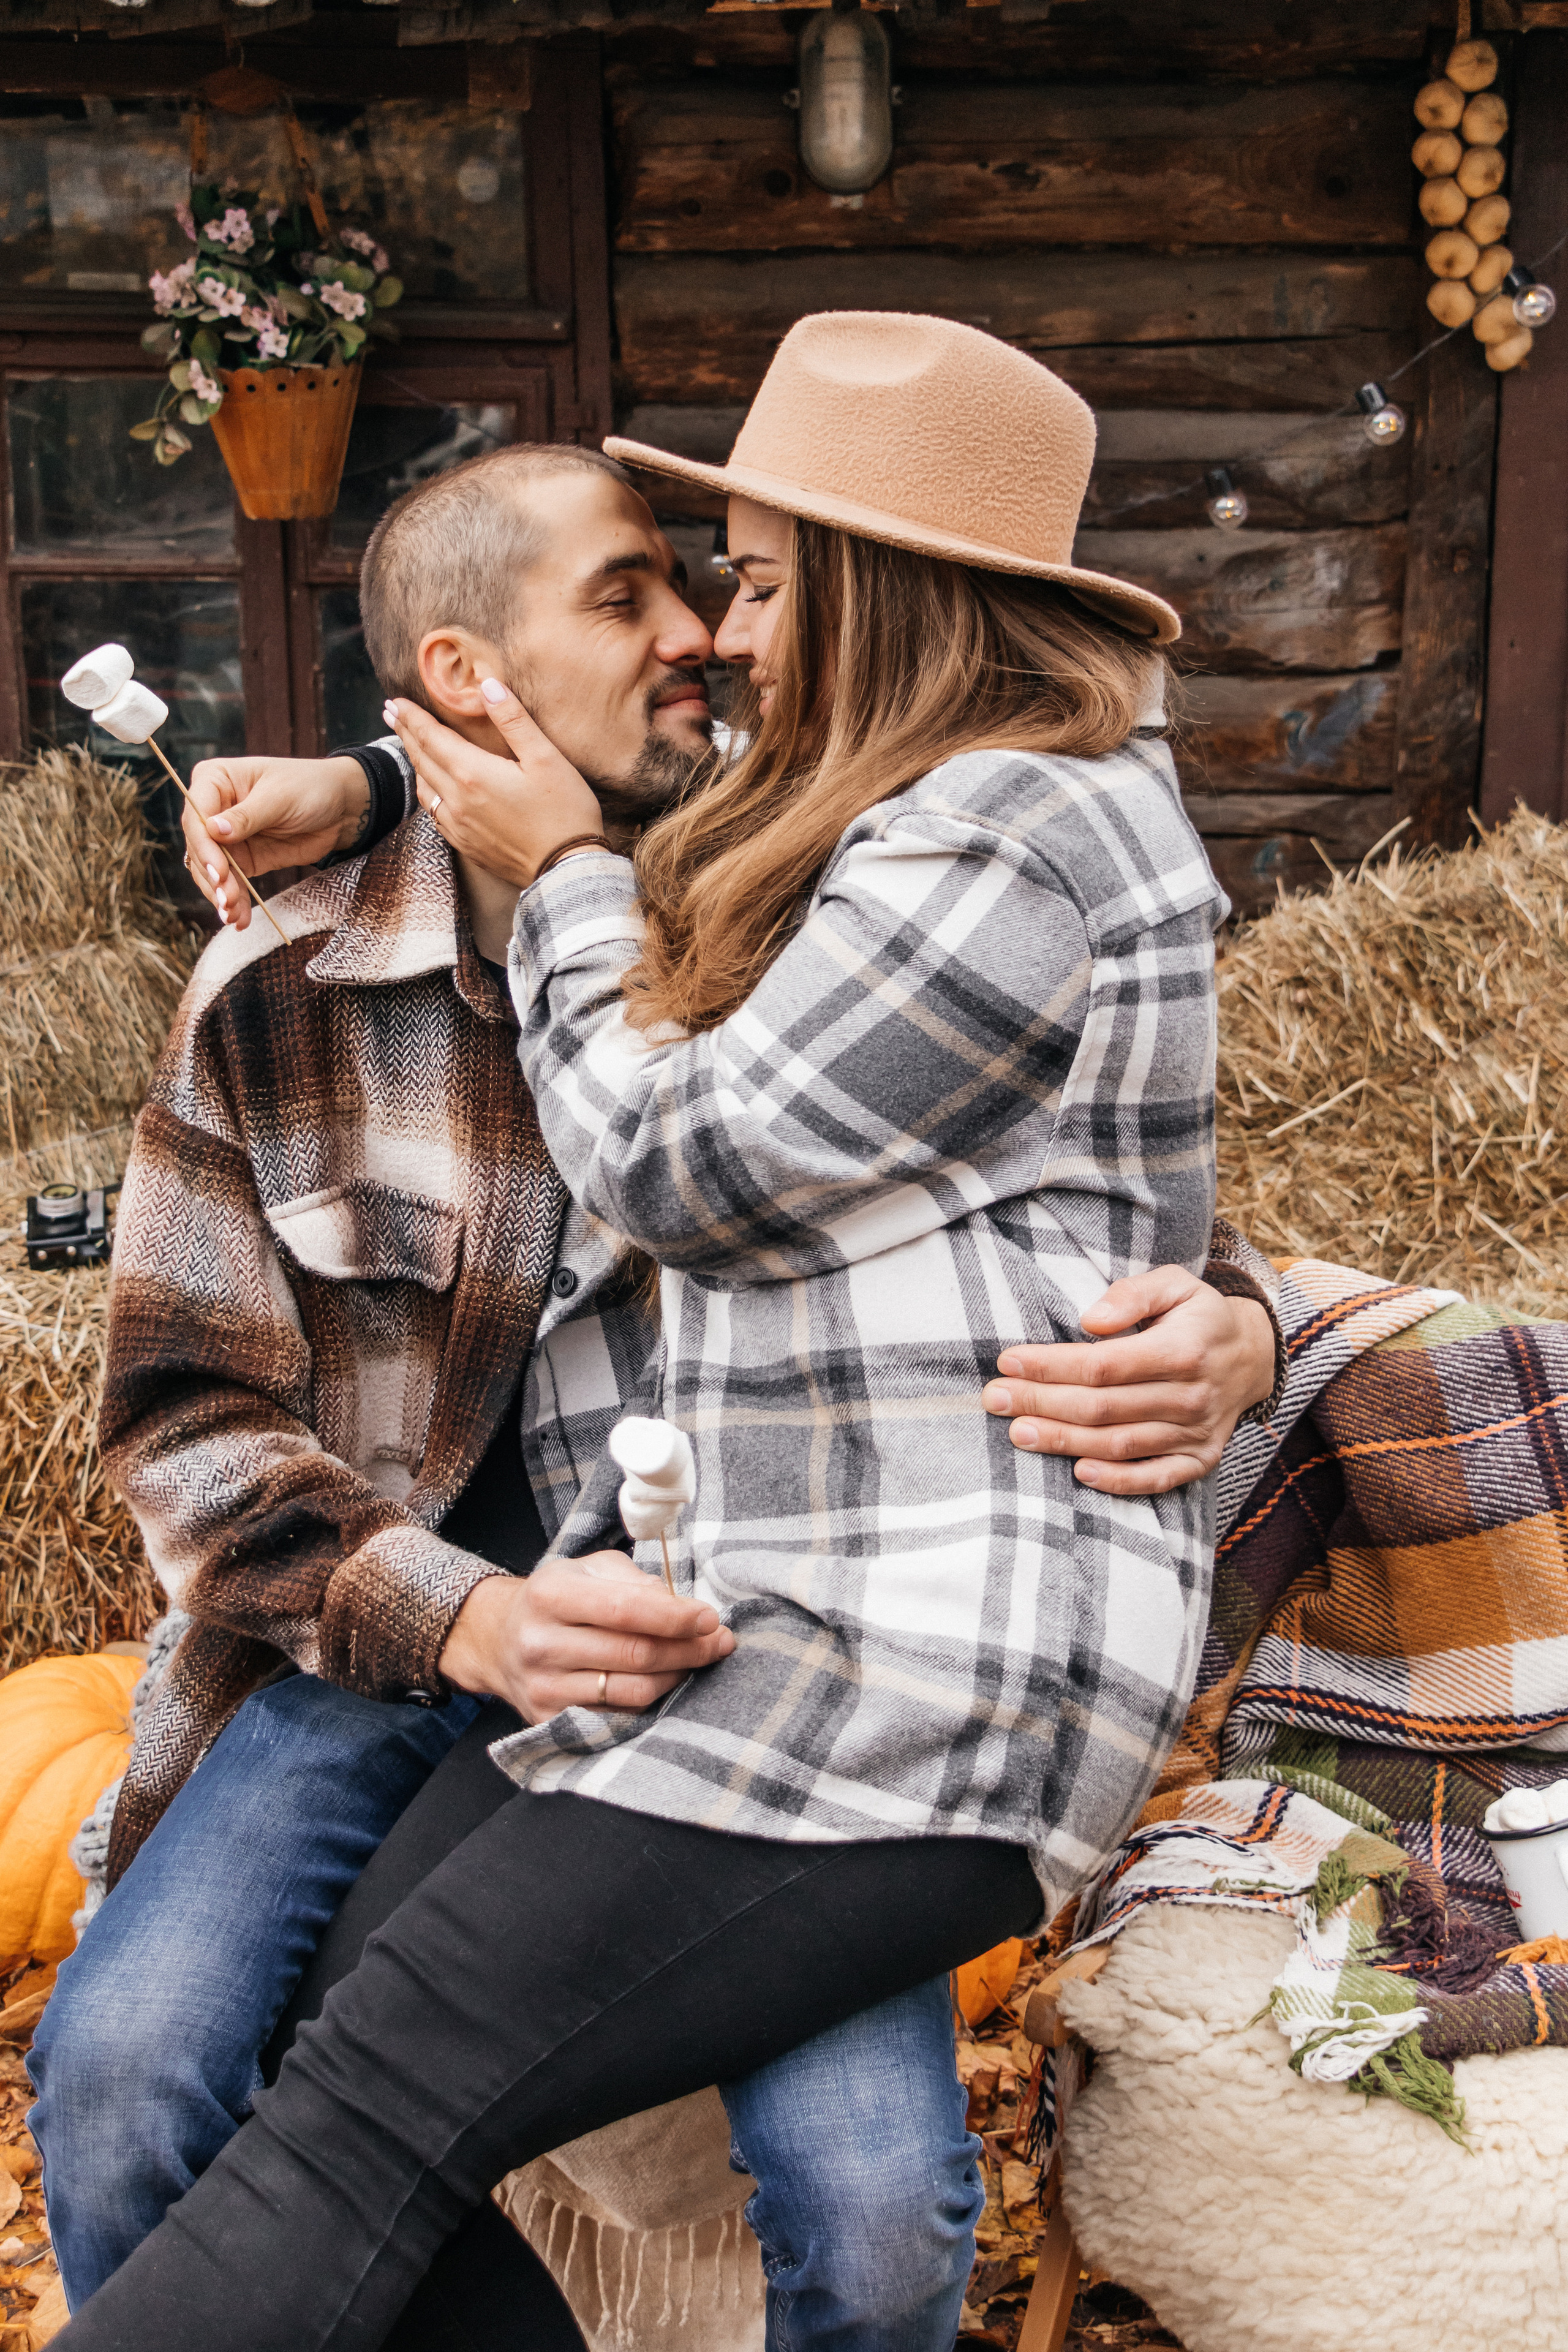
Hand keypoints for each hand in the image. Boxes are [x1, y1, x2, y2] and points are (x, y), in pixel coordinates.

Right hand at [182, 755, 370, 929]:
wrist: (340, 808)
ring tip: (233, 916)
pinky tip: (239, 919)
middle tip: (227, 900)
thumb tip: (213, 830)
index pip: (196, 817)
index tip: (219, 871)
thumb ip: (246, 816)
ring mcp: (226, 837)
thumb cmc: (309, 787)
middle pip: (199, 848)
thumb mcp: (279, 797)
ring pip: (209, 870)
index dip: (204, 847)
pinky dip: (234, 902)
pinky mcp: (243, 859)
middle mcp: (213, 808)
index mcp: (214, 780)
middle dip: (212, 877)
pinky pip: (231, 883)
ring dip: (220, 895)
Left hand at [386, 682, 605, 887]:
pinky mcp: (466, 844)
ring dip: (414, 762)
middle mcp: (457, 800)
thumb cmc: (564, 812)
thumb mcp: (546, 758)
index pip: (431, 737)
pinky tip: (431, 788)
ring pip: (424, 788)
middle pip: (421, 759)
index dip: (411, 717)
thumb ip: (513, 720)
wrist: (566, 870)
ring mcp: (458, 825)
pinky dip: (427, 792)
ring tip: (408, 745)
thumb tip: (488, 685)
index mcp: (473, 773)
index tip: (395, 702)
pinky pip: (434, 813)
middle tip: (389, 713)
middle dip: (405, 733)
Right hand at [438, 1550, 735, 1720]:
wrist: (498, 1639)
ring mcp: (543, 1688)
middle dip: (689, 1649)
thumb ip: (635, 1582)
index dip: (676, 1617)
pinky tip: (666, 1682)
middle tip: (720, 1642)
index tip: (711, 1618)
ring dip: (677, 1677)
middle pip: (635, 1654)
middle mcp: (541, 1644)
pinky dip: (651, 1701)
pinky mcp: (549, 1721)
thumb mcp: (589, 1570)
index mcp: (550, 1595)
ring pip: (632, 1692)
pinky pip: (617, 1717)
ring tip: (698, 1660)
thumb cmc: (557, 1598)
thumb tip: (682, 1607)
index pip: (626, 1610)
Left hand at [982, 1270, 1277, 1496]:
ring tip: (1018, 1433)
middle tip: (995, 1399)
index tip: (1008, 1363)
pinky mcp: (1200, 1460)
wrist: (1254, 1356)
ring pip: (1119, 1444)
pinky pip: (1156, 1478)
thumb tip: (1091, 1319)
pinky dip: (1119, 1481)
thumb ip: (1133, 1293)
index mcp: (1182, 1349)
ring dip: (1065, 1442)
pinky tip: (1080, 1474)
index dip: (1052, 1366)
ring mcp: (1196, 1433)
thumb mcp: (1176, 1284)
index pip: (1103, 1365)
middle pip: (1103, 1407)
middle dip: (1043, 1403)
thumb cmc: (1199, 1316)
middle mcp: (1190, 1395)